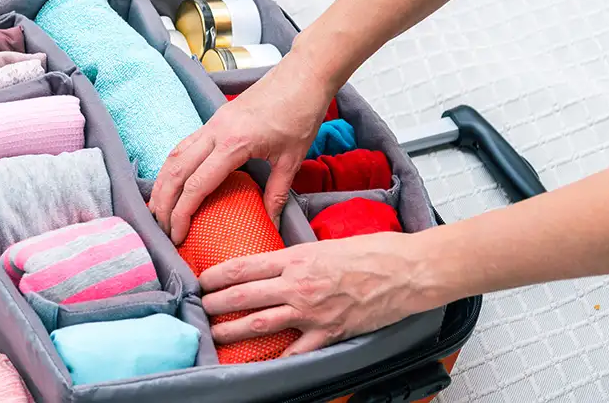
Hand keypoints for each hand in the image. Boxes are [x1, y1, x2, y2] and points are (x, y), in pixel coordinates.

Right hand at [149, 54, 333, 244]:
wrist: (303, 74)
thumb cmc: (301, 113)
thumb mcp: (292, 159)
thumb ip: (277, 194)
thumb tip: (270, 224)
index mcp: (234, 144)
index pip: (196, 185)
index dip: (182, 214)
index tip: (178, 235)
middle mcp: (215, 132)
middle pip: (176, 171)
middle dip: (163, 203)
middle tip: (161, 229)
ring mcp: (213, 123)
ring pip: (174, 156)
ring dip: (162, 184)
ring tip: (158, 210)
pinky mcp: (216, 119)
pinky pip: (185, 145)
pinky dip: (173, 167)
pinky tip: (172, 182)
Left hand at [199, 232, 444, 355]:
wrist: (407, 270)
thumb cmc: (373, 251)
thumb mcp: (328, 244)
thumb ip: (299, 257)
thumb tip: (277, 264)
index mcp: (296, 258)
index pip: (245, 266)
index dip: (217, 275)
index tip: (202, 280)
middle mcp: (298, 285)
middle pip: (243, 296)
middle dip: (216, 303)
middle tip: (200, 307)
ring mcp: (312, 312)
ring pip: (260, 323)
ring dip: (232, 331)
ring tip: (216, 334)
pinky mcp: (329, 333)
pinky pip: (297, 351)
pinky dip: (278, 359)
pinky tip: (261, 363)